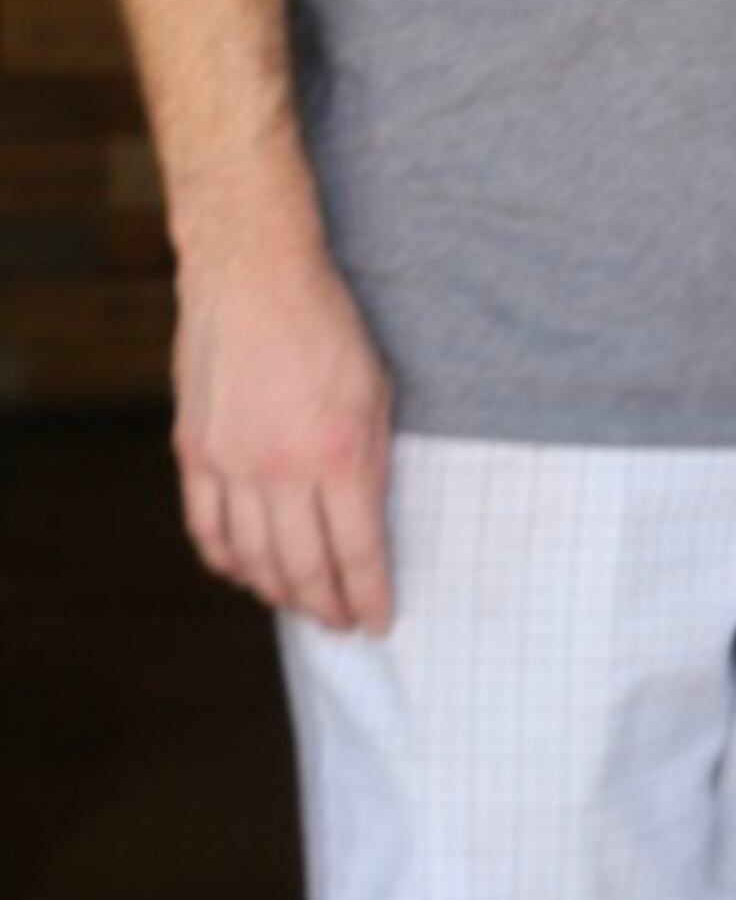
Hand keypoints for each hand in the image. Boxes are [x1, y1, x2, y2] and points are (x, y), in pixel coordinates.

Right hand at [175, 228, 394, 630]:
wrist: (254, 275)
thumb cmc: (329, 328)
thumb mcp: (378, 394)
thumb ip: (371, 463)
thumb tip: (367, 526)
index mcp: (341, 456)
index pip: (357, 554)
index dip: (369, 597)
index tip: (378, 621)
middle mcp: (281, 469)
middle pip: (303, 568)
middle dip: (326, 606)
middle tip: (341, 624)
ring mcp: (230, 463)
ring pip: (252, 559)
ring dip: (279, 593)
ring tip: (301, 606)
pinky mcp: (194, 451)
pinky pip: (206, 528)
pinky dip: (228, 562)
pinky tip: (247, 574)